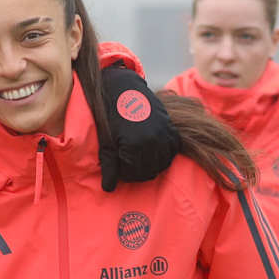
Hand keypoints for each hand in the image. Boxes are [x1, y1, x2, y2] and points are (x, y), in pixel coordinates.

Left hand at [97, 65, 181, 191]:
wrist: (123, 89)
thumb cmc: (110, 116)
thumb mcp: (106, 142)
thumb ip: (109, 166)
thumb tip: (108, 189)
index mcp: (135, 145)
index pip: (133, 175)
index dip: (124, 173)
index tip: (118, 165)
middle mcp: (153, 141)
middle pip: (149, 172)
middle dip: (136, 171)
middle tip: (126, 162)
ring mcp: (165, 134)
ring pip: (162, 164)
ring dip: (150, 165)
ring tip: (137, 157)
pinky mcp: (171, 129)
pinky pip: (172, 151)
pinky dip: (163, 155)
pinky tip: (151, 151)